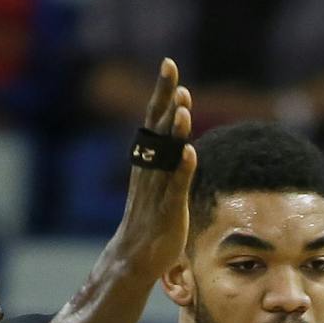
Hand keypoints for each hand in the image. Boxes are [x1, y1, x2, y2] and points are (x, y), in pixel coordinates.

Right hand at [112, 61, 197, 278]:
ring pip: (166, 154)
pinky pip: (175, 188)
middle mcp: (150, 170)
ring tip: (183, 107)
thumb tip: (178, 133)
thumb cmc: (151, 219)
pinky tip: (189, 152)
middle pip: (158, 128)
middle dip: (165, 99)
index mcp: (148, 161)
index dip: (162, 92)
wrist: (134, 258)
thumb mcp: (160, 182)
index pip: (155, 119)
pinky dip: (182, 170)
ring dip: (174, 131)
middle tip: (171, 70)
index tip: (169, 64)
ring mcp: (158, 190)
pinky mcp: (169, 211)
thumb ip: (168, 158)